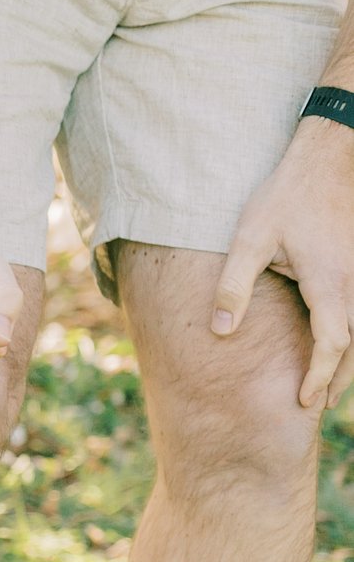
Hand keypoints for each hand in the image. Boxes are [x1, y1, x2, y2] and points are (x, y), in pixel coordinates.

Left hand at [214, 123, 353, 407]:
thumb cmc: (286, 197)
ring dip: (352, 359)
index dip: (320, 375)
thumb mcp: (249, 238)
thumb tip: (220, 332)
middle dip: (340, 377)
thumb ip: (233, 287)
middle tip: (318, 405)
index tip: (304, 399)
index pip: (332, 344)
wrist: (329, 157)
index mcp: (330, 282)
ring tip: (332, 386)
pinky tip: (342, 345)